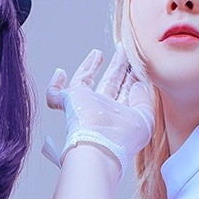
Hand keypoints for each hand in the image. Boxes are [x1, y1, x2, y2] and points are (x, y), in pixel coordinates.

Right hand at [45, 47, 155, 178]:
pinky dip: (55, 84)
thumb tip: (137, 83)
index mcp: (121, 114)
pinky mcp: (70, 101)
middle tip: (123, 51)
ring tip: (98, 53)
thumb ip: (143, 98)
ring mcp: (85, 104)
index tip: (139, 64)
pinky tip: (60, 73)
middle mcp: (103, 109)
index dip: (132, 77)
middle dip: (117, 67)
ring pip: (85, 82)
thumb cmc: (122, 138)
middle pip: (110, 83)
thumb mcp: (144, 117)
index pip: (127, 91)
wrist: (99, 148)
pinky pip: (55, 94)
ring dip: (91, 66)